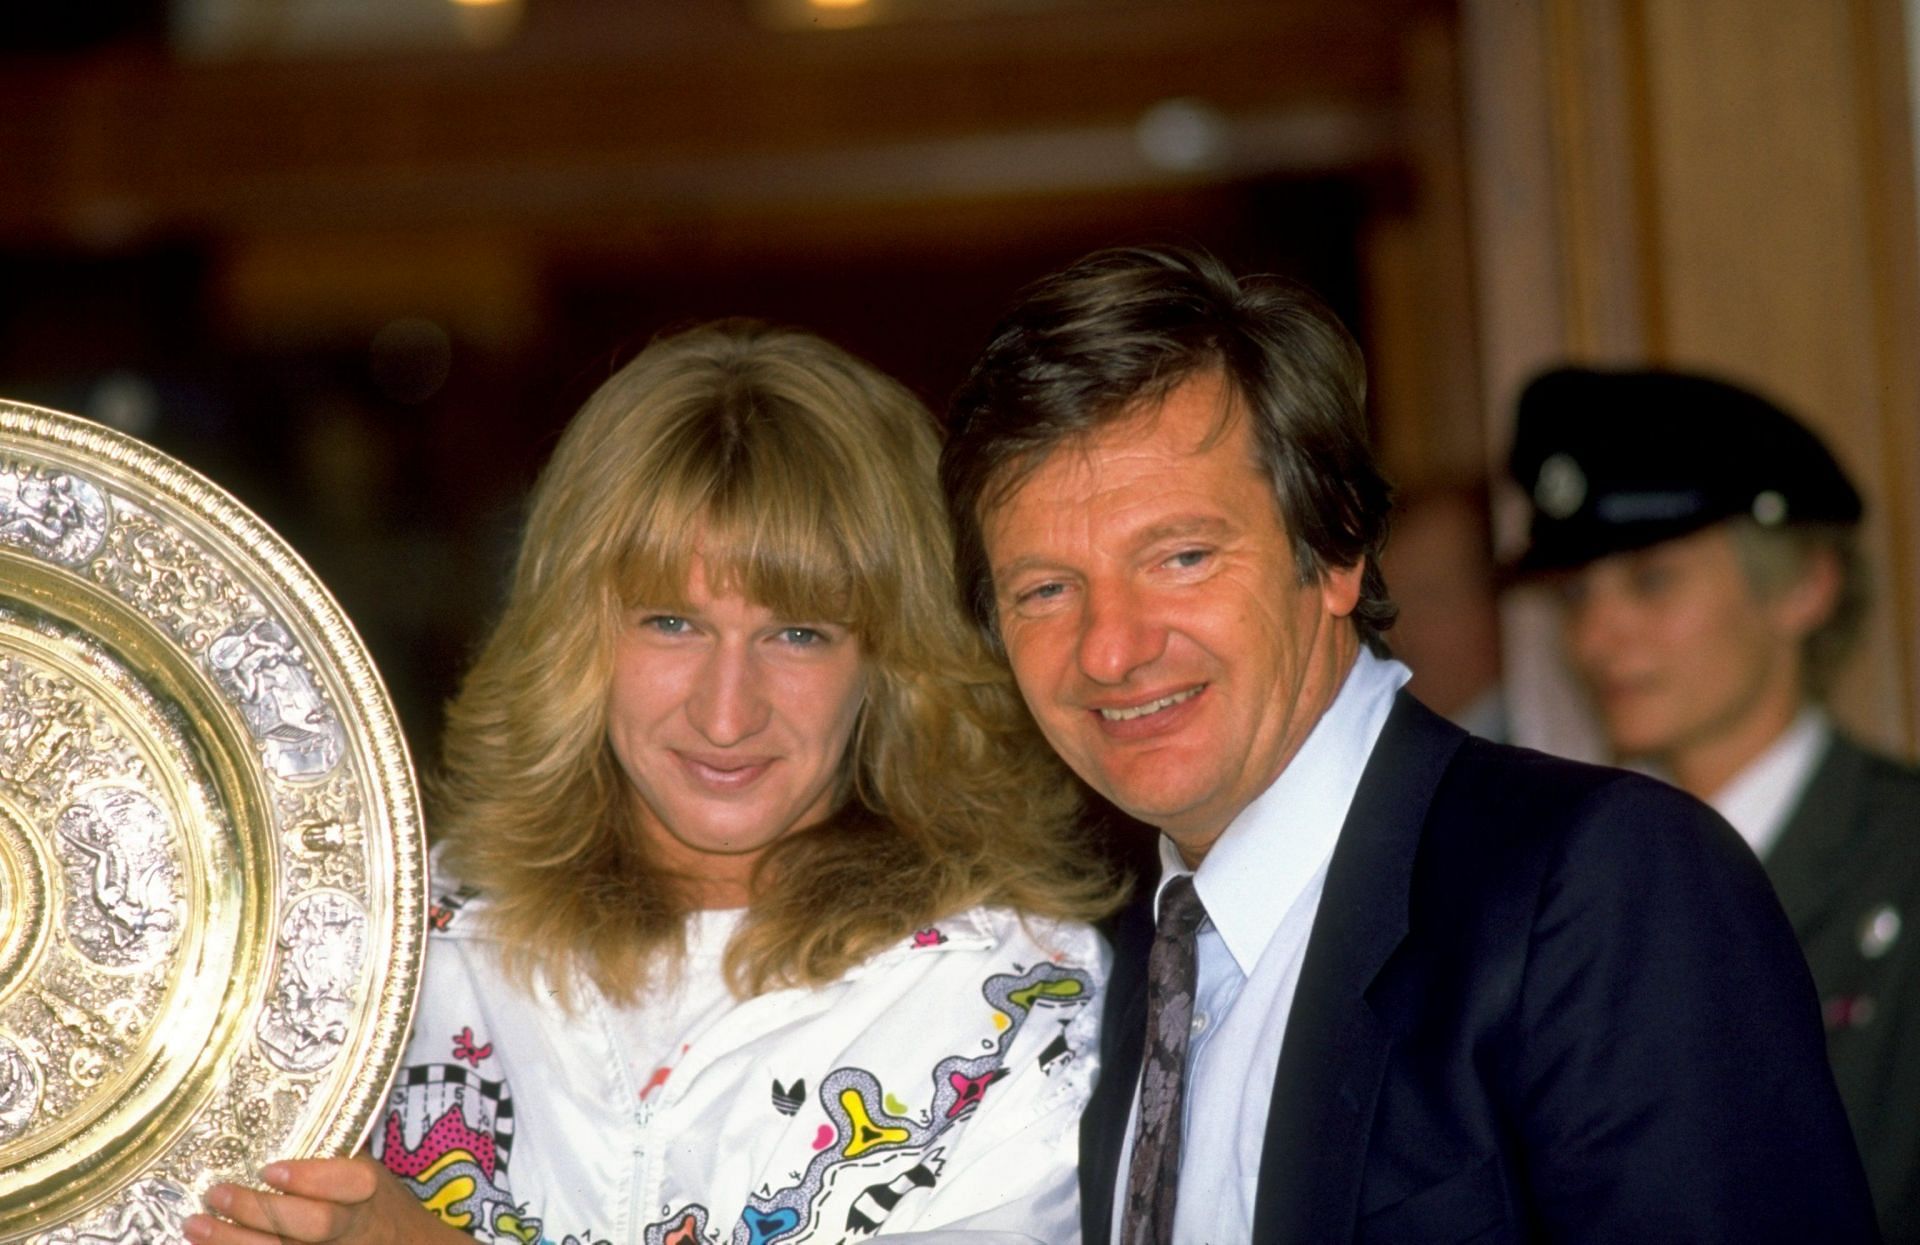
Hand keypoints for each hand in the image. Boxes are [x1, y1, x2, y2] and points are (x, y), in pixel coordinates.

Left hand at [182, 1157, 460, 1244]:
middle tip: (219, 1193)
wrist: (396, 1243)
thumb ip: (328, 1148)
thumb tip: (276, 1107)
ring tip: (195, 1223)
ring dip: (233, 1241)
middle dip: (262, 1210)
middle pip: (314, 1224)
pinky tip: (206, 1244)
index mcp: (365, 1188)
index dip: (311, 1178)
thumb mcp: (361, 1166)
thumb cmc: (369, 1200)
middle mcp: (351, 1225)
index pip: (349, 1182)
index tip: (271, 1168)